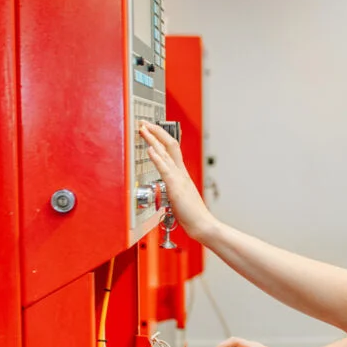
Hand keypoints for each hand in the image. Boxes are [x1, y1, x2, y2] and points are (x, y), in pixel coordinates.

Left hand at [139, 123, 215, 239]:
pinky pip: (165, 168)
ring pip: (166, 152)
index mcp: (182, 174)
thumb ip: (173, 188)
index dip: (161, 137)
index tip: (151, 129)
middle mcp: (181, 172)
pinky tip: (150, 149)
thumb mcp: (180, 197)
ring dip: (153, 139)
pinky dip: (157, 157)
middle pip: (169, 145)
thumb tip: (166, 184)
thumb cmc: (192, 214)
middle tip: (144, 122)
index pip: (172, 149)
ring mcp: (179, 178)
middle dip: (156, 131)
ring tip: (143, 128)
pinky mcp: (176, 187)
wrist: (203, 225)